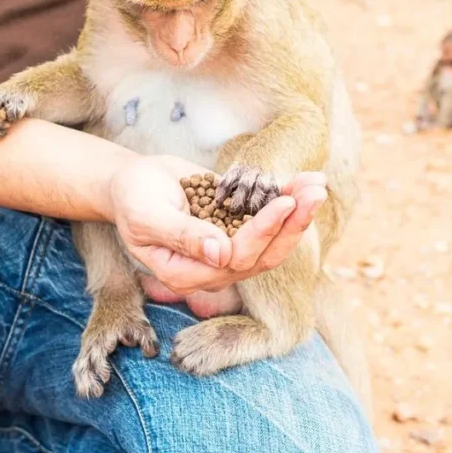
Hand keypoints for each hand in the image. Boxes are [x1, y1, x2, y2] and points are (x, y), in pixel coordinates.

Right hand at [109, 155, 326, 302]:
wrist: (134, 182)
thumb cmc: (133, 199)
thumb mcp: (148, 216)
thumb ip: (182, 236)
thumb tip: (221, 254)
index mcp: (189, 273)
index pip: (237, 259)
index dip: (263, 232)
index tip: (284, 202)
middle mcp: (215, 267)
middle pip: (264, 254)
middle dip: (292, 224)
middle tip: (315, 193)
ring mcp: (230, 248)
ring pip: (274, 240)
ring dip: (298, 212)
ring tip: (318, 184)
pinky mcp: (239, 227)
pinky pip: (269, 218)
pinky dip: (289, 199)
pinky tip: (308, 179)